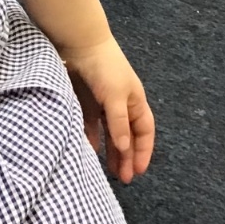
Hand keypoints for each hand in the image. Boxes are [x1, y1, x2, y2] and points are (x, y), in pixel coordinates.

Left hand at [62, 38, 154, 183]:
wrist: (79, 44)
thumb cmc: (105, 69)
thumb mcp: (116, 97)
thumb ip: (119, 123)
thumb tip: (124, 149)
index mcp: (135, 101)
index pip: (144, 131)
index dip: (144, 151)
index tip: (139, 171)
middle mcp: (121, 104)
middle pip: (127, 135)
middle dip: (127, 157)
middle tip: (123, 179)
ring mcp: (103, 103)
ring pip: (110, 133)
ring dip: (110, 151)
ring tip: (108, 172)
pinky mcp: (85, 101)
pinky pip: (91, 125)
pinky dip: (91, 138)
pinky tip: (89, 151)